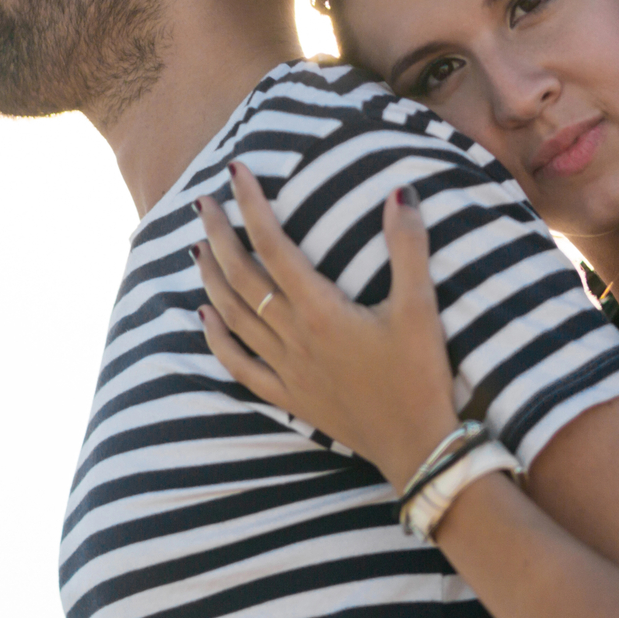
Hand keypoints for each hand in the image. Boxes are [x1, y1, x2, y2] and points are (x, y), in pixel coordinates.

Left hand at [192, 163, 460, 490]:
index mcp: (320, 310)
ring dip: (211, 279)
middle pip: (242, 276)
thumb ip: (408, 248)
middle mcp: (292, 336)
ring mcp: (285, 368)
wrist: (415, 445)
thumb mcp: (421, 308)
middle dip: (219, 235)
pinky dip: (217, 339)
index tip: (235, 172)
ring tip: (197, 248)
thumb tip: (401, 194)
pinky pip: (239, 365)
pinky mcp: (288, 396)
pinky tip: (204, 317)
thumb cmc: (420, 376)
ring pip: (233, 315)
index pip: (273, 244)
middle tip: (203, 203)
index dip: (251, 204)